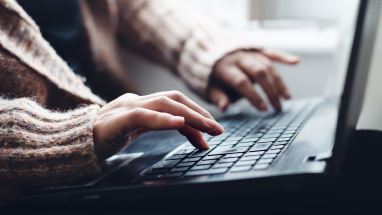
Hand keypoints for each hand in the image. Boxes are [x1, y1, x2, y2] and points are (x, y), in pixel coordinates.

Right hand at [93, 91, 222, 158]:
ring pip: (164, 104)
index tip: (212, 129)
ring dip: (190, 116)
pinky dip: (162, 119)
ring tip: (208, 128)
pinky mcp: (115, 121)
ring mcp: (125, 108)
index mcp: (142, 103)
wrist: (74, 143)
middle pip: (174, 100)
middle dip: (199, 113)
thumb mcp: (137, 131)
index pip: (175, 103)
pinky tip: (178, 124)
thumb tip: (187, 130)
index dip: (196, 113)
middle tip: (218, 129)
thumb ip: (159, 126)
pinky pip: (142, 116)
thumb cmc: (106, 137)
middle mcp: (136, 101)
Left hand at [207, 49, 298, 110]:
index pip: (241, 82)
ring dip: (279, 81)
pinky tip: (296, 62)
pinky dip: (283, 57)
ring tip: (286, 97)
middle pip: (258, 72)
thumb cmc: (207, 76)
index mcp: (224, 67)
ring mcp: (247, 51)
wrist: (204, 50)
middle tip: (278, 107)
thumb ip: (217, 97)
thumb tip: (225, 107)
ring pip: (267, 64)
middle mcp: (237, 57)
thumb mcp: (207, 88)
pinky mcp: (254, 48)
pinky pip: (270, 52)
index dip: (253, 96)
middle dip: (270, 91)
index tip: (264, 109)